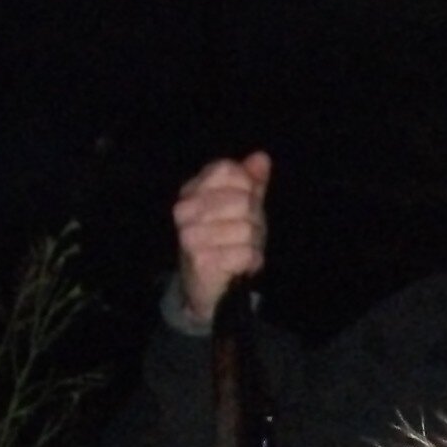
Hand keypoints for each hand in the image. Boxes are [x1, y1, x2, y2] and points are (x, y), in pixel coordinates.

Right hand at [172, 152, 269, 324]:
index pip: (229, 170)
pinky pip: (245, 253)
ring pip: (247, 228)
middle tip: (245, 235)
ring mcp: (190, 236)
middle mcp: (184, 211)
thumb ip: (251, 182)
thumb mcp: (241, 208)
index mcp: (191, 191)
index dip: (248, 187)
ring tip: (240, 251)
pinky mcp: (201, 260)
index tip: (244, 207)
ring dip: (253, 244)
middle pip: (243, 200)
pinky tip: (239, 265)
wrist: (205, 288)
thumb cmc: (224, 242)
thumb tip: (261, 158)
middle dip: (254, 220)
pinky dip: (251, 261)